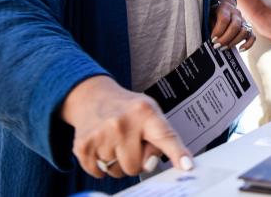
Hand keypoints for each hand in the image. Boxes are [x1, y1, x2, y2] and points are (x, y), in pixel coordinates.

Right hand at [62, 76, 192, 178]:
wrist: (92, 97)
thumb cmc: (127, 109)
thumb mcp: (150, 113)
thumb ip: (159, 138)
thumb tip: (150, 164)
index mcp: (145, 112)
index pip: (165, 136)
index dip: (177, 153)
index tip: (187, 166)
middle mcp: (122, 122)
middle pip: (136, 166)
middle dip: (135, 159)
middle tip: (130, 142)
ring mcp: (101, 134)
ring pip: (117, 172)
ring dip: (117, 162)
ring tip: (115, 142)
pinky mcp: (83, 146)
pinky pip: (98, 173)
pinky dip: (100, 166)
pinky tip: (102, 146)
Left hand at [211, 0, 255, 51]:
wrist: (223, 9)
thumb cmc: (213, 15)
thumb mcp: (208, 17)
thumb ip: (211, 26)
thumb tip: (213, 40)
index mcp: (225, 7)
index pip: (224, 19)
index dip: (218, 31)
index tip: (212, 40)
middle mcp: (236, 13)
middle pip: (235, 26)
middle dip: (225, 39)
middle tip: (217, 46)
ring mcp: (244, 20)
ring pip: (244, 32)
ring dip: (234, 42)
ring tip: (224, 48)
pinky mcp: (248, 28)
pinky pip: (252, 37)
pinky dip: (248, 44)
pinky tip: (240, 49)